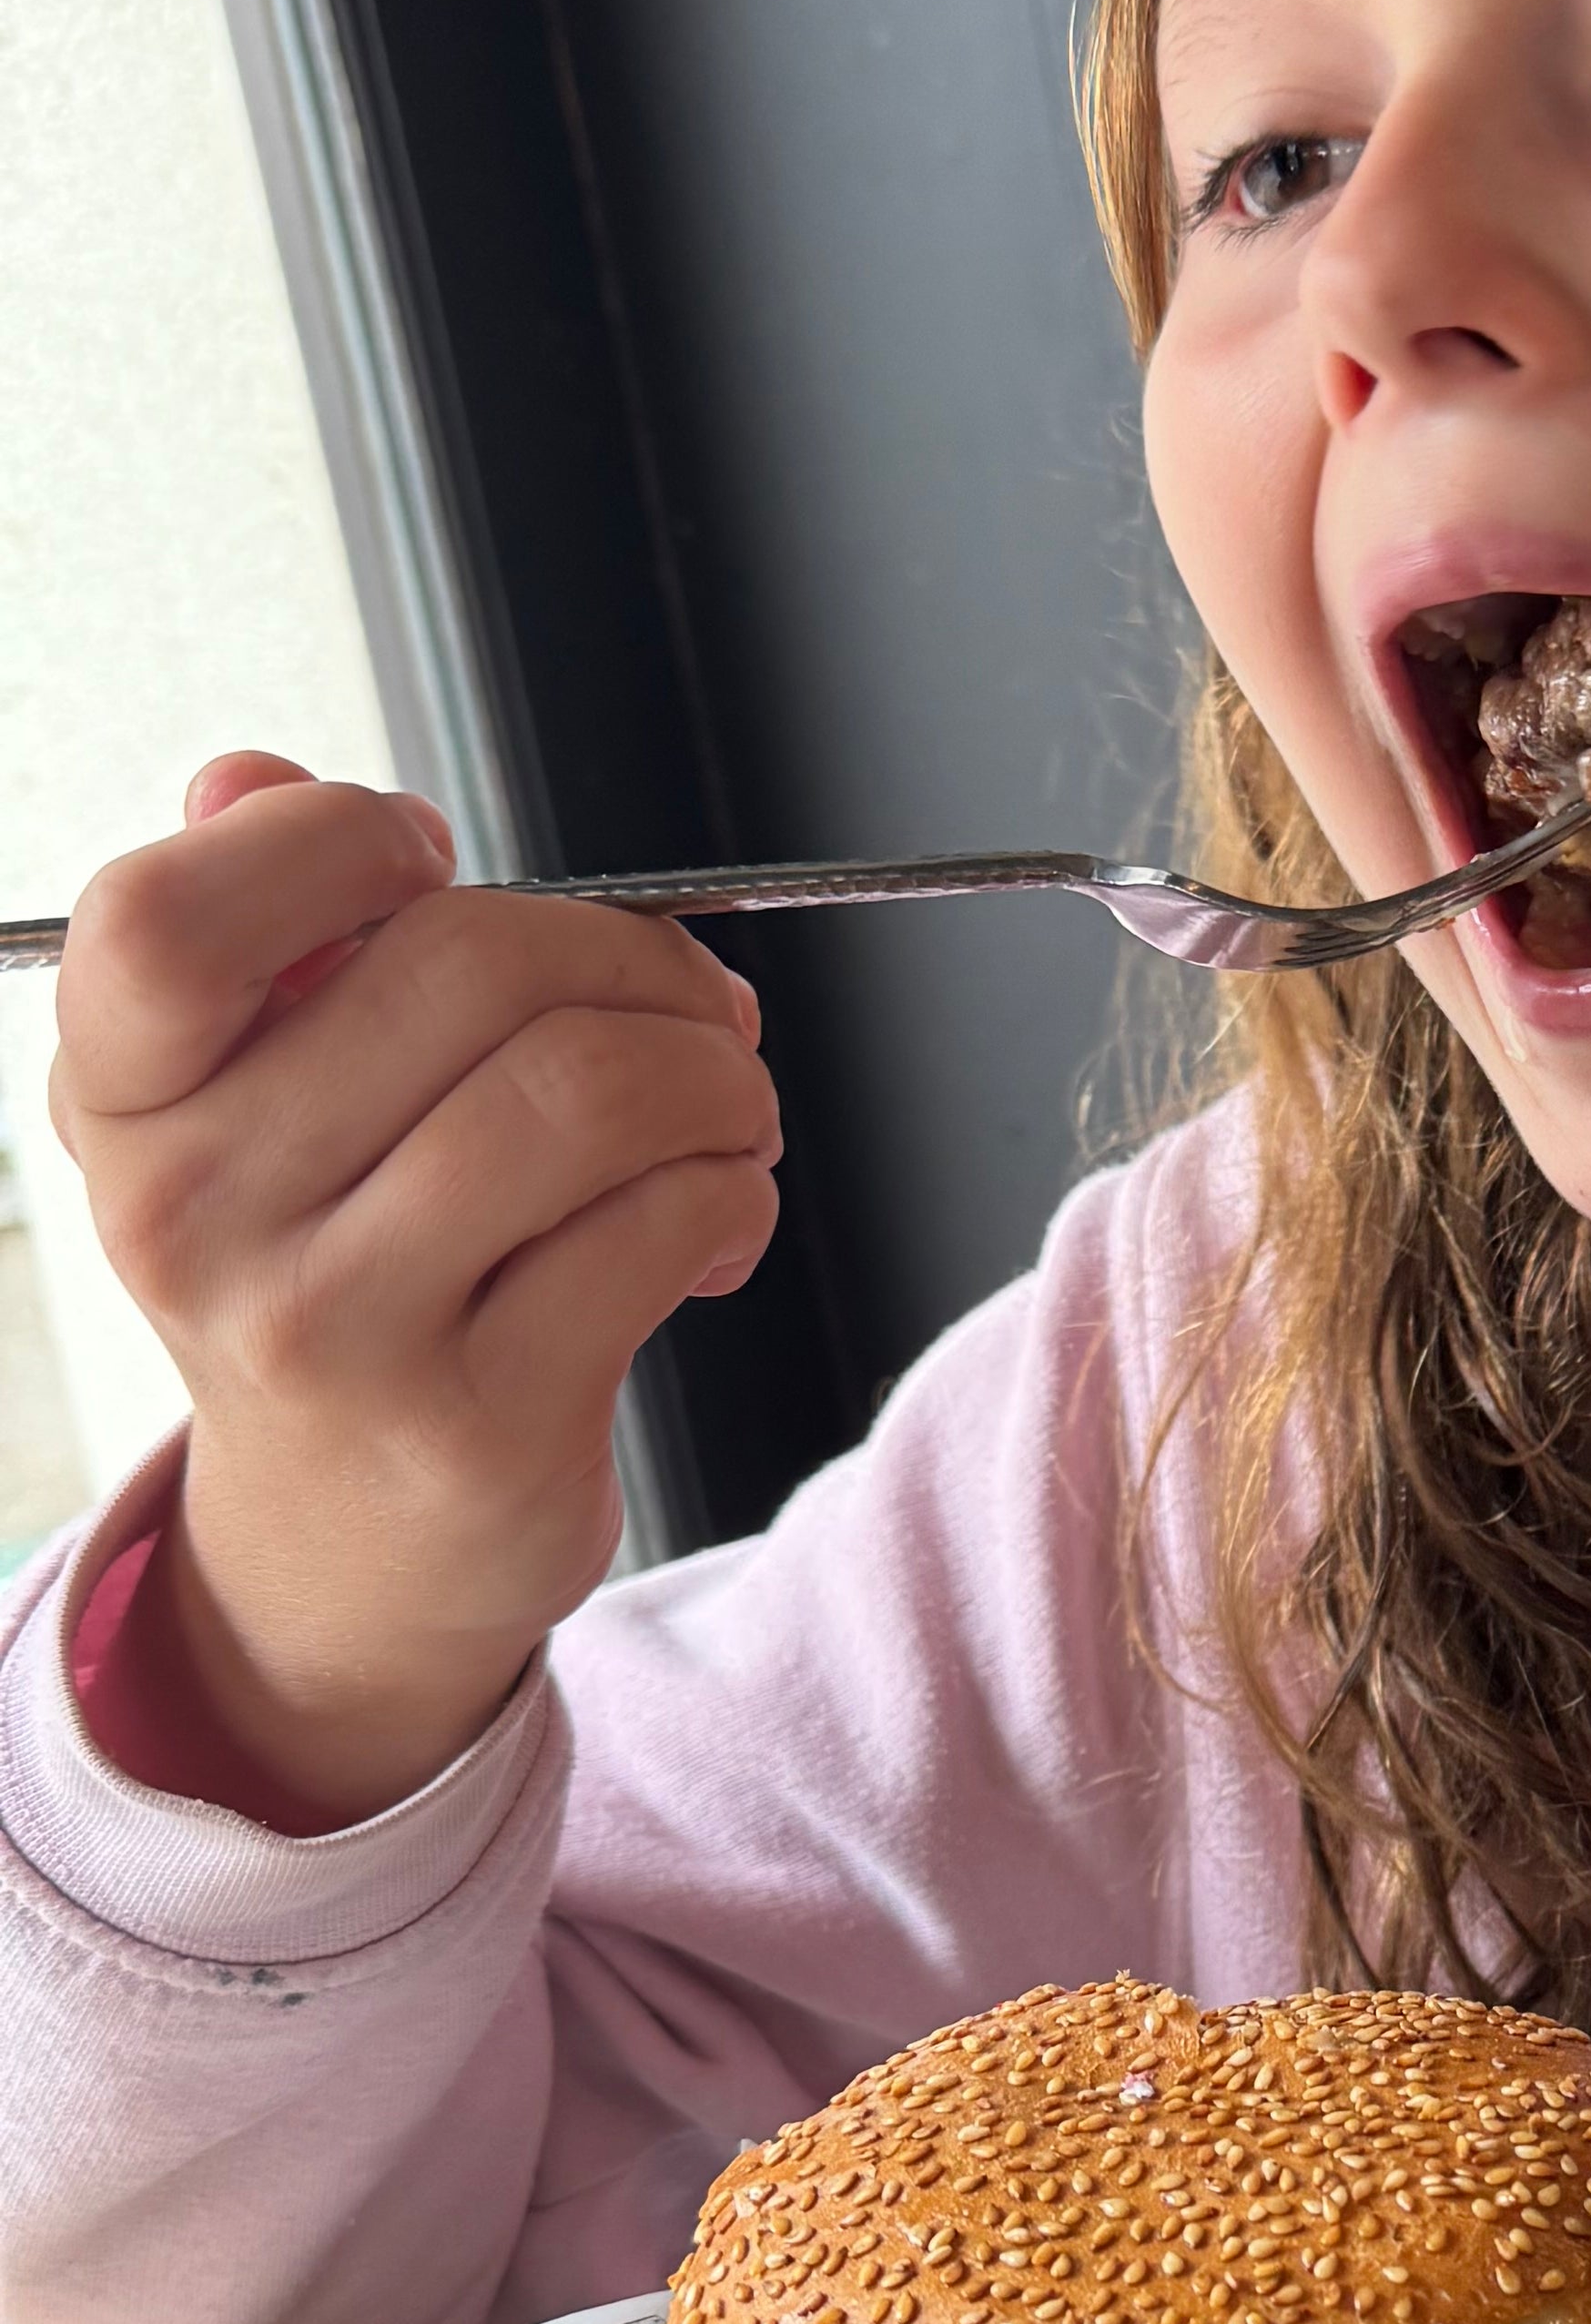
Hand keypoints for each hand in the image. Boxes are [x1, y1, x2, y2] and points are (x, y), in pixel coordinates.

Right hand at [47, 754, 781, 1822]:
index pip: (172, 915)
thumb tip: (251, 780)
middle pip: (462, 967)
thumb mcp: (241, 1104)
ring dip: (711, 1074)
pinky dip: (732, 1188)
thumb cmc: (328, 1272)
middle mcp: (197, 1214)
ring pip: (587, 1091)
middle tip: (690, 1001)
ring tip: (726, 1105)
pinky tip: (718, 1212)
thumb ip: (255, 931)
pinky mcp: (475, 1421)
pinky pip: (660, 1223)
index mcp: (124, 1101)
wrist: (346, 1543)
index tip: (435, 868)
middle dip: (629, 958)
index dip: (339, 846)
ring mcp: (332, 1327)